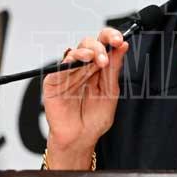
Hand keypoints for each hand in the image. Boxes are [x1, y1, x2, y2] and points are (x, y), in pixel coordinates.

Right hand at [42, 27, 127, 168]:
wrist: (80, 139)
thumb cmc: (94, 119)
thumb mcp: (110, 92)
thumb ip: (114, 69)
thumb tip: (122, 46)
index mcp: (98, 68)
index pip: (104, 45)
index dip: (110, 38)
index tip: (119, 40)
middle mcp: (83, 67)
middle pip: (89, 44)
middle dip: (99, 46)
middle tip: (106, 58)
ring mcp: (68, 73)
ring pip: (75, 52)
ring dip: (86, 52)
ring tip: (95, 59)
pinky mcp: (53, 81)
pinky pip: (60, 67)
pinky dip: (70, 63)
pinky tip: (79, 63)